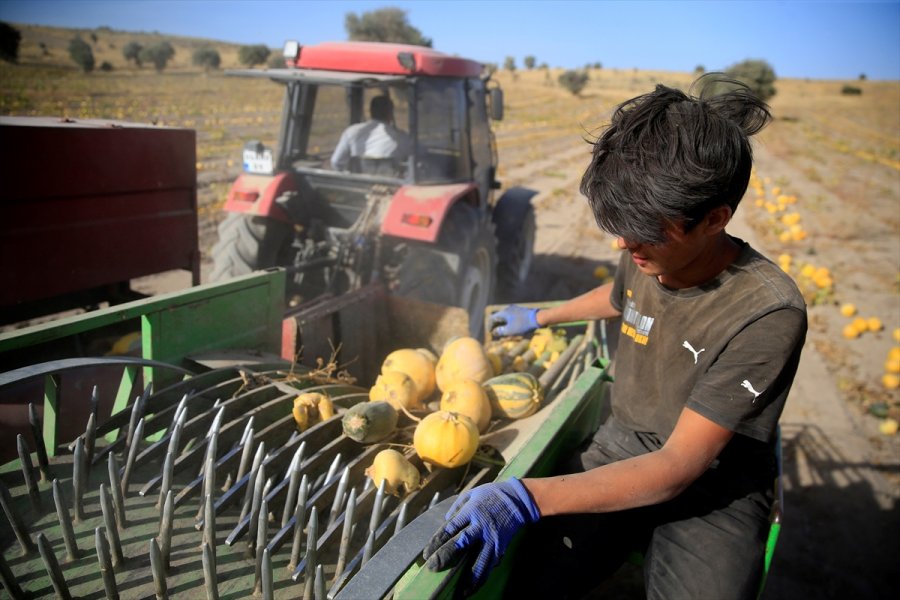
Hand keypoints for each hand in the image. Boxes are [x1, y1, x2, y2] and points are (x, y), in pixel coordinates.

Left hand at [422, 478, 539, 593]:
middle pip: (461, 543)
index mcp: (471, 511)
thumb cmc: (491, 495)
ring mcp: (492, 538)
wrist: (518, 500)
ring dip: (469, 576)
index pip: (450, 528)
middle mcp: (481, 526)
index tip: (426, 554)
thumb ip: (456, 507)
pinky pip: (491, 563)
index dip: (437, 541)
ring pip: (480, 560)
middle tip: (433, 568)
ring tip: (460, 591)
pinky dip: (483, 576)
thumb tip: (446, 522)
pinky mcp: (501, 546)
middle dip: (446, 556)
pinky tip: (475, 587)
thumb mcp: (471, 494)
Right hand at [489, 305, 539, 336]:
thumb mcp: (510, 330)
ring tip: (503, 331)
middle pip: (498, 317)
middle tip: (496, 332)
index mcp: (503, 312)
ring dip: (502, 324)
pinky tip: (511, 327)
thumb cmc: (522, 325)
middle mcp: (507, 309)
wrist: (537, 318)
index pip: (492, 318)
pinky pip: (511, 316)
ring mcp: (514, 309)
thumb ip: (500, 331)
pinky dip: (508, 322)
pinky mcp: (520, 311)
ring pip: (505, 317)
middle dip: (496, 325)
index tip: (490, 332)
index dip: (490, 326)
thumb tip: (494, 332)